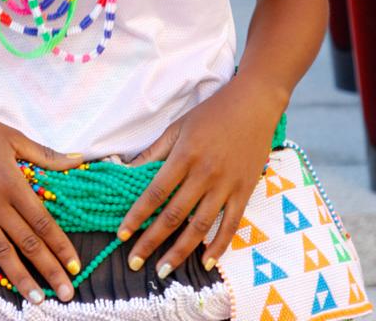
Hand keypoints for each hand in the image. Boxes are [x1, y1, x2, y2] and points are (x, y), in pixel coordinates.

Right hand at [0, 102, 82, 303]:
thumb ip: (46, 155)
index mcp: (13, 184)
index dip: (61, 246)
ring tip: (37, 300)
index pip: (43, 222)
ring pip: (0, 253)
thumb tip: (78, 160)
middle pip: (27, 243)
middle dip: (49, 270)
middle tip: (66, 294)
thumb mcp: (14, 137)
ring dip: (20, 278)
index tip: (75, 266)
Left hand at [117, 75, 282, 276]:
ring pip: (200, 227)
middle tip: (136, 263)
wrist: (253, 104)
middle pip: (174, 215)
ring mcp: (226, 185)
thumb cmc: (212, 113)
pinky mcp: (245, 191)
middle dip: (152, 242)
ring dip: (180, 252)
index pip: (155, 193)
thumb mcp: (178, 126)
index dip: (137, 216)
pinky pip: (231, 225)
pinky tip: (205, 261)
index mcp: (184, 155)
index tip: (122, 235)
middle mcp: (204, 174)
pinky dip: (218, 246)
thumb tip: (127, 170)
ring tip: (163, 270)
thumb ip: (154, 151)